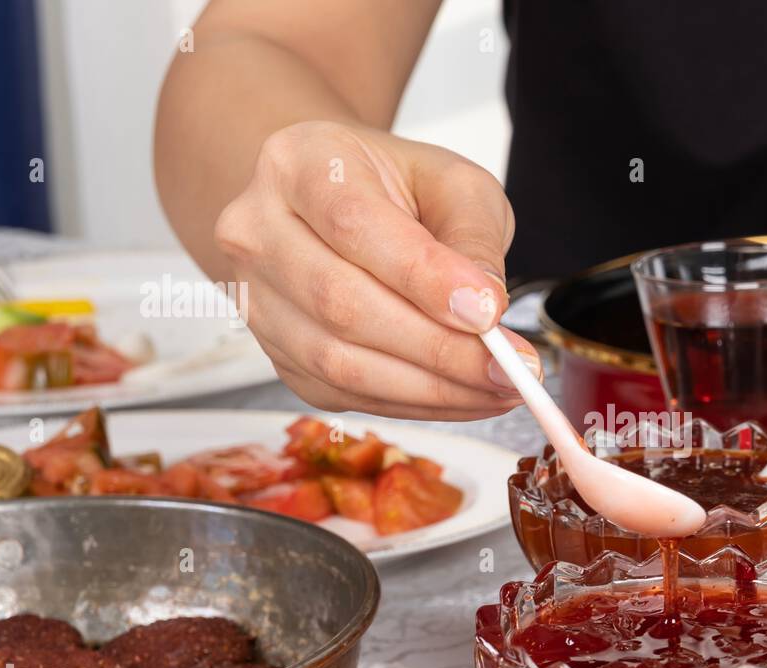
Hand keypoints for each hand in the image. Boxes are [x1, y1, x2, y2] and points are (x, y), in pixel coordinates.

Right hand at [214, 120, 537, 419]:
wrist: (342, 206)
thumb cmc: (398, 188)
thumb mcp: (454, 184)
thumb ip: (473, 238)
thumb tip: (484, 311)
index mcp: (298, 165)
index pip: (354, 226)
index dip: (423, 278)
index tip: (488, 313)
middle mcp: (257, 232)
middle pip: (341, 304)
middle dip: (439, 349)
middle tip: (510, 368)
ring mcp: (257, 300)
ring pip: (339, 362)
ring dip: (432, 388)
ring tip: (499, 389)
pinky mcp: (278, 355)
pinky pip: (346, 394)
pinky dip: (415, 404)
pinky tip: (466, 396)